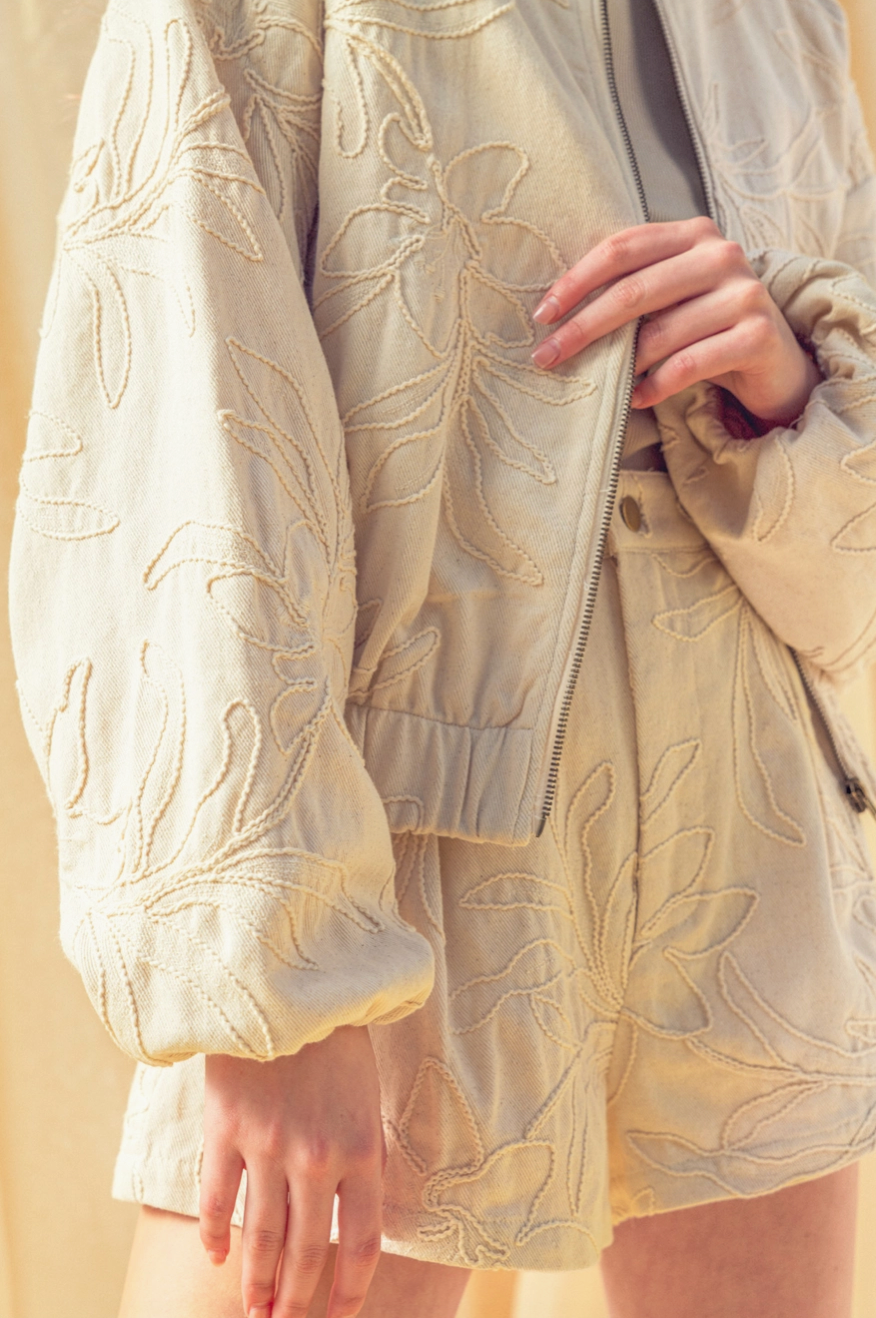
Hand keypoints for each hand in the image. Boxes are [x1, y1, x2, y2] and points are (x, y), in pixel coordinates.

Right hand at [200, 1026, 384, 1317]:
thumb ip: (364, 1152)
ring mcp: (268, 1146)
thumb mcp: (367, 1094)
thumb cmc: (337, 1035)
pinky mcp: (226, 1130)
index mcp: (363, 1147)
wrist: (288, 982)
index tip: (339, 1314)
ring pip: (262, 1237)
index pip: (364, 1242)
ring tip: (254, 1312)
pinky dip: (216, 1235)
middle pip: (308, 1252)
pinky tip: (217, 1257)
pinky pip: (218, 1199)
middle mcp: (317, 1157)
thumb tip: (357, 1210)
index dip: (351, 1289)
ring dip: (257, 1283)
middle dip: (296, 1302)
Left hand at [530, 217, 822, 429]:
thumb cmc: (707, 328)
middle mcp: (721, 255)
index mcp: (693, 234)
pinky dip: (655, 386)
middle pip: (634, 290)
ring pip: (661, 333)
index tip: (542, 314)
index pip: (622, 249)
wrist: (775, 363)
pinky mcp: (756, 336)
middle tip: (547, 356)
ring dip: (621, 365)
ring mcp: (744, 294)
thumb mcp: (671, 297)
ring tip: (599, 382)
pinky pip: (688, 365)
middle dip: (583, 327)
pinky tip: (637, 399)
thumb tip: (557, 311)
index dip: (577, 280)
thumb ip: (633, 287)